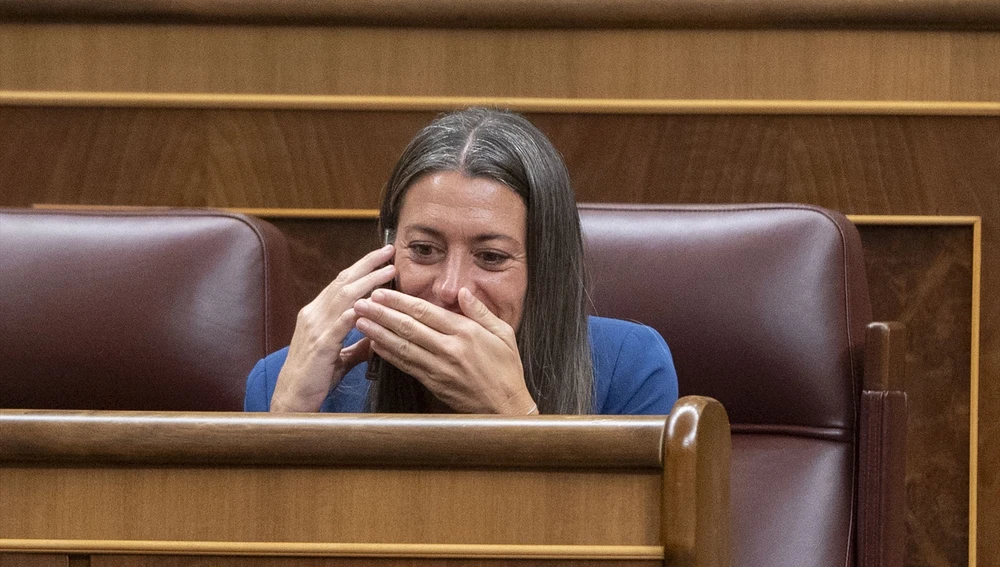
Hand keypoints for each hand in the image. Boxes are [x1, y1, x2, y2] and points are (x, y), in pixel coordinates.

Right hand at [270, 245, 395, 411]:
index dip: (361, 268)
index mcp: (316, 314)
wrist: (292, 399)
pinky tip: (369, 304)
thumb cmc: (315, 377)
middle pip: (343, 282)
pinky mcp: (320, 347)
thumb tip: (377, 336)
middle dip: (367, 265)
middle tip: (389, 252)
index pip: (341, 283)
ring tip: (389, 272)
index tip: (382, 257)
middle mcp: (313, 315)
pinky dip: (354, 313)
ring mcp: (315, 329)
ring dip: (368, 282)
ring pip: (343, 298)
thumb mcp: (339, 355)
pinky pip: (338, 326)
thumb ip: (357, 343)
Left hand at [354, 287, 536, 414]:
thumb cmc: (507, 369)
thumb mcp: (503, 333)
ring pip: (403, 347)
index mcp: (466, 333)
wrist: (506, 407)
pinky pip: (406, 366)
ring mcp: (439, 368)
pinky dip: (389, 355)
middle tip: (361, 303)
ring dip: (378, 333)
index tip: (381, 293)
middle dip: (382, 314)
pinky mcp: (433, 383)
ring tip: (360, 321)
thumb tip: (463, 292)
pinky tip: (374, 346)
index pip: (426, 312)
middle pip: (408, 328)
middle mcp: (449, 349)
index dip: (400, 302)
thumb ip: (481, 312)